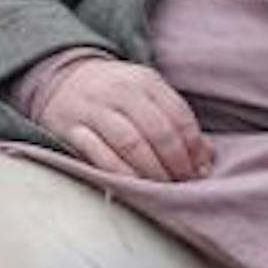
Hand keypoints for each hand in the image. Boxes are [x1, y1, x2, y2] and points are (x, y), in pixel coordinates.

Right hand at [39, 59, 213, 180]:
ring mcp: (94, 109)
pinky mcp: (71, 128)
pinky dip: (119, 173)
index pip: (178, 116)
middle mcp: (120, 90)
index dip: (194, 147)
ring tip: (161, 189)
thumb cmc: (115, 96)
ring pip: (131, 143)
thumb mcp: (147, 96)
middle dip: (175, 163)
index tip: (200, 171)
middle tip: (182, 184)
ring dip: (151, 171)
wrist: (60, 78)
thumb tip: (207, 159)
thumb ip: (176, 123)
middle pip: (157, 131)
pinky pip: (98, 154)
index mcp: (145, 81)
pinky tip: (132, 187)